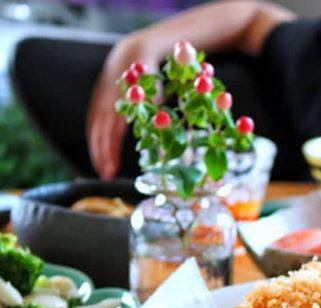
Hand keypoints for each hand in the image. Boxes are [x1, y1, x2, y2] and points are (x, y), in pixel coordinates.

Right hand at [87, 36, 156, 178]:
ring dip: (97, 150)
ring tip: (103, 171)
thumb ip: (156, 110)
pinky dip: (95, 139)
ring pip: (94, 128)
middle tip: (107, 177)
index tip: (113, 168)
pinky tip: (99, 154)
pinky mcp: (97, 100)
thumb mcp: (156, 90)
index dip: (111, 150)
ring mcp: (99, 99)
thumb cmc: (149, 73)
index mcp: (120, 97)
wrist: (131, 51)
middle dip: (102, 155)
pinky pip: (93, 123)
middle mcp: (106, 99)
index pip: (113, 129)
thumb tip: (162, 133)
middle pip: (101, 131)